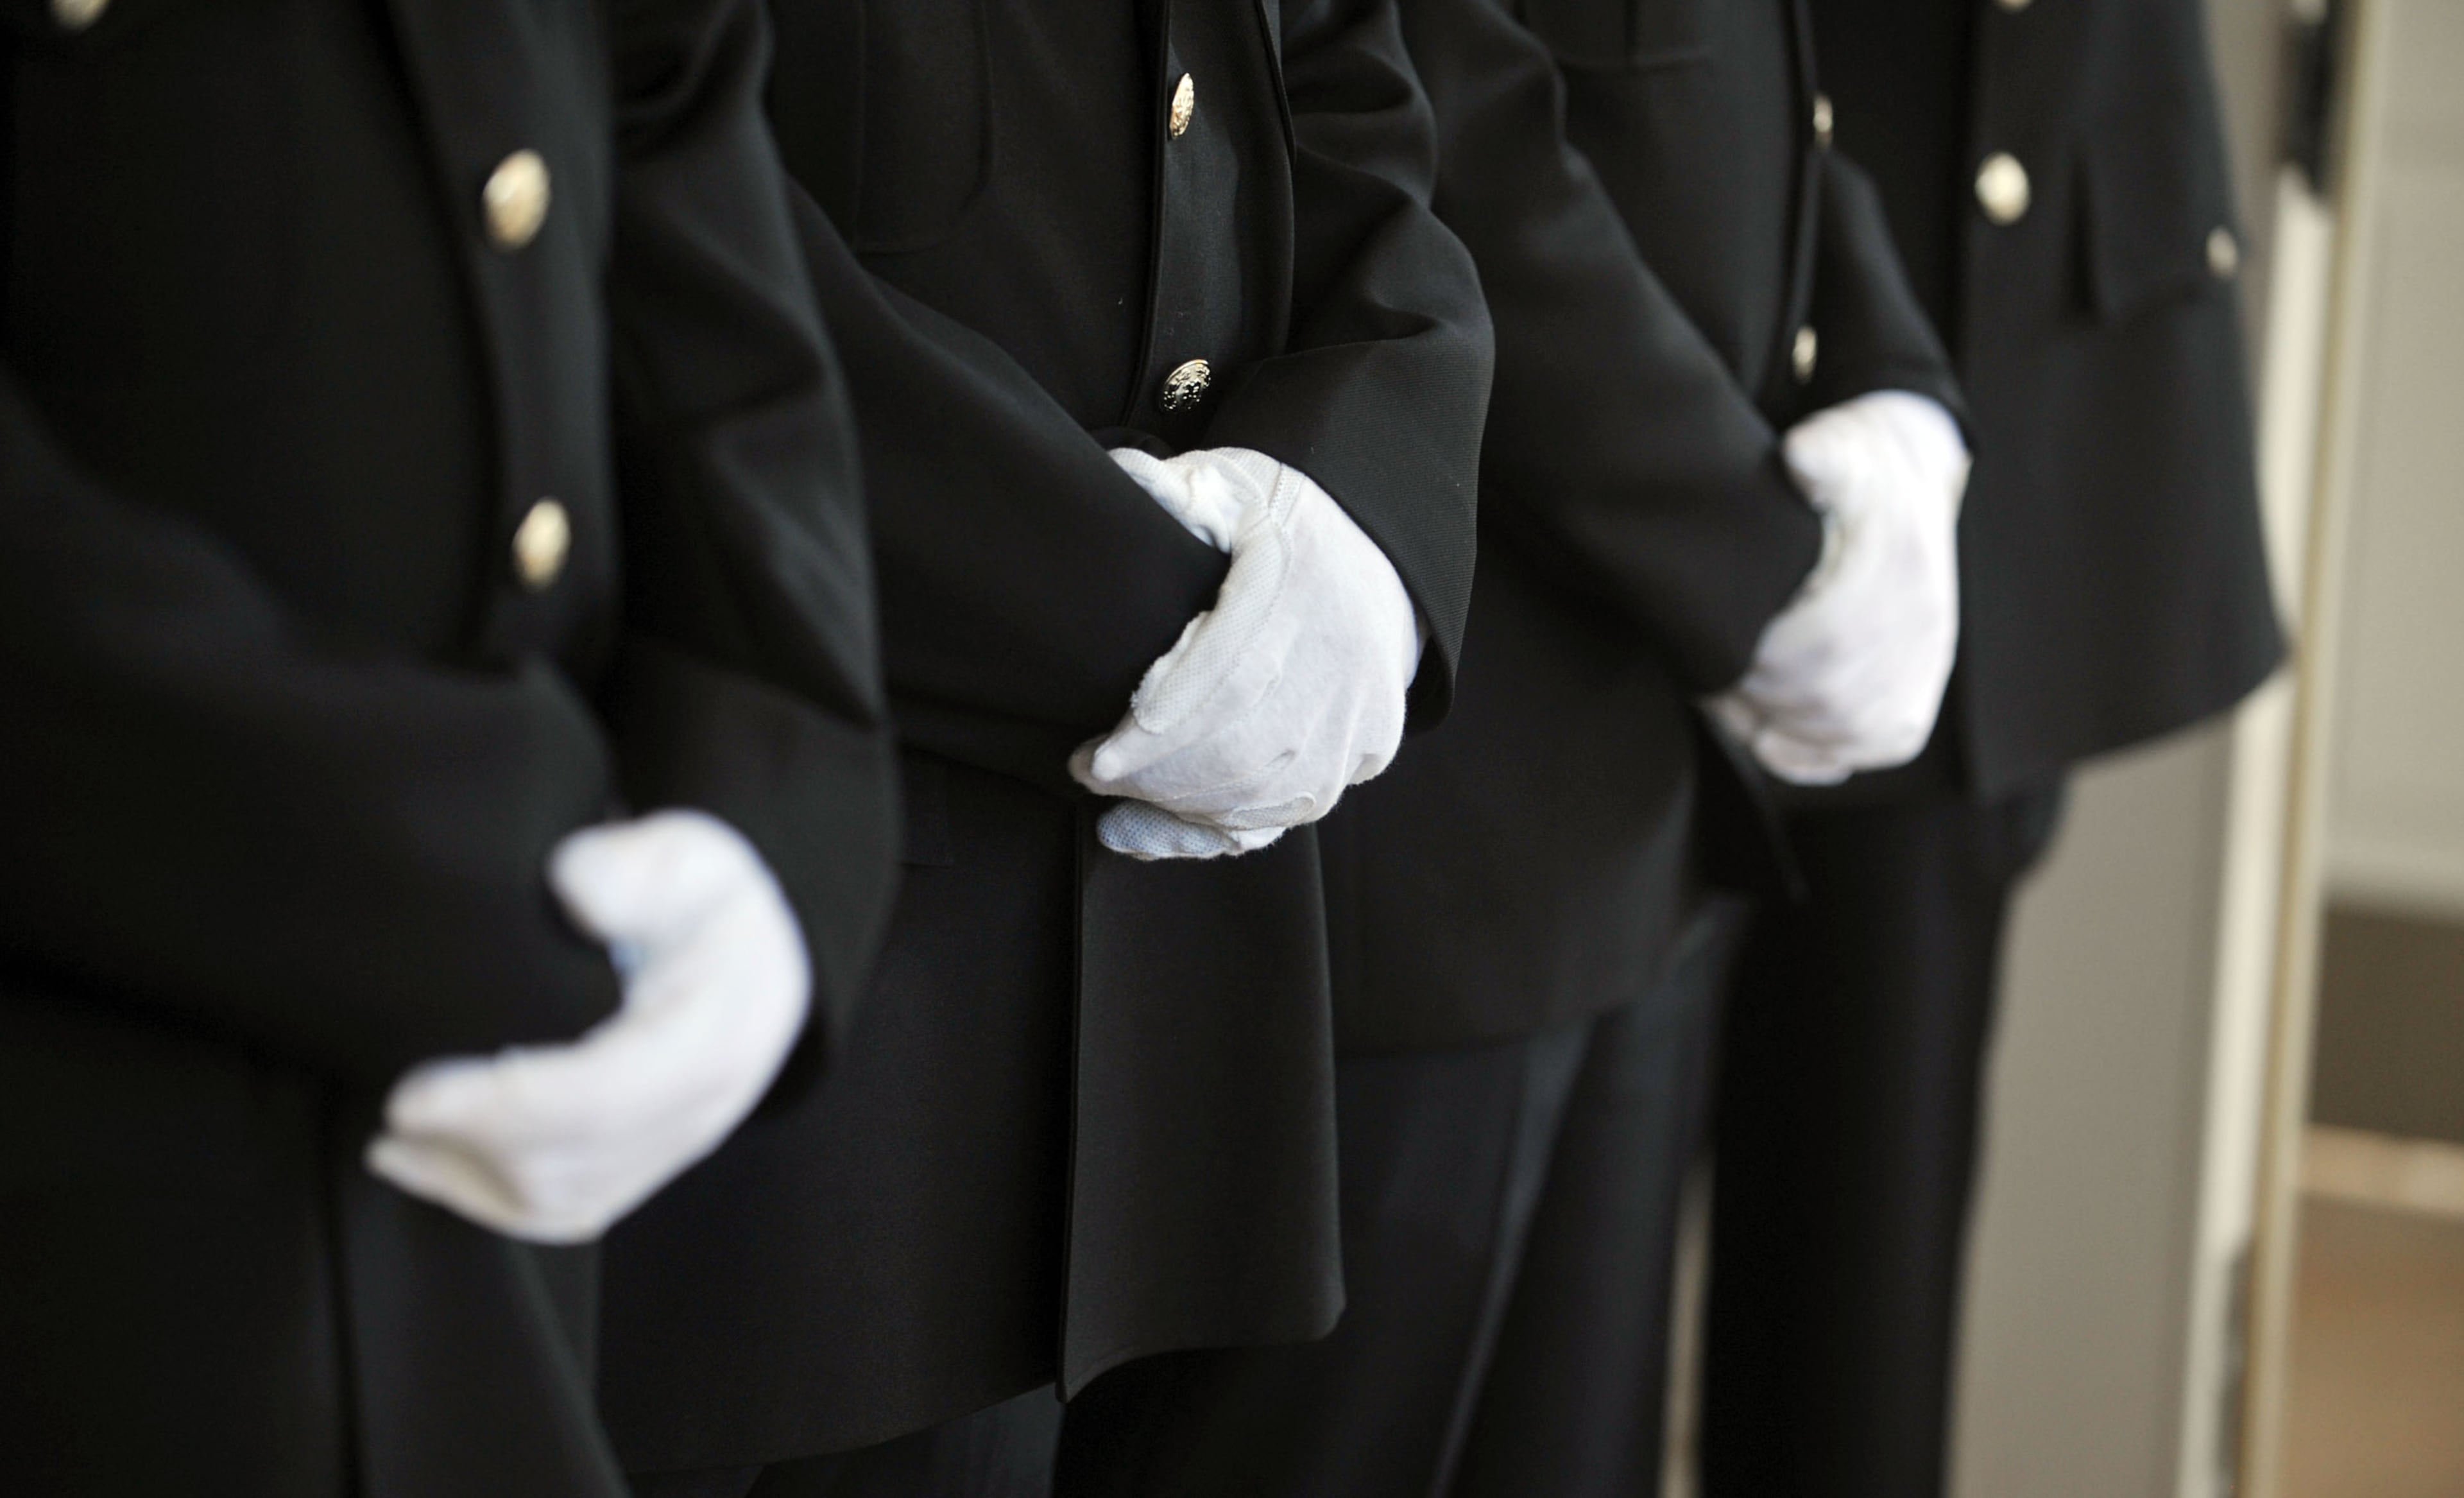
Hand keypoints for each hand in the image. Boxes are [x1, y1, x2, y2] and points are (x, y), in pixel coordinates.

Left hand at [365, 810, 808, 1242]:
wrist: (758, 946)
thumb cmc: (708, 899)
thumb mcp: (687, 855)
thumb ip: (633, 866)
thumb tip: (575, 890)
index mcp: (712, 1038)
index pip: (600, 1098)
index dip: (499, 1108)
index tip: (414, 1097)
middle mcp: (699, 1111)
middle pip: (572, 1163)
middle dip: (470, 1146)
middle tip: (395, 1108)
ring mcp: (675, 1147)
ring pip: (564, 1200)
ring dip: (470, 1181)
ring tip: (397, 1145)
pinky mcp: (648, 1163)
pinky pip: (570, 1212)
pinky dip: (495, 1204)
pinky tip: (437, 1173)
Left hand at [1072, 446, 1420, 860]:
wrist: (1387, 552)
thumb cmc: (1288, 519)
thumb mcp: (1231, 482)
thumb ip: (1173, 490)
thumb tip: (1117, 483)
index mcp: (1297, 586)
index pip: (1223, 678)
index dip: (1154, 733)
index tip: (1092, 759)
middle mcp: (1339, 656)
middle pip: (1242, 749)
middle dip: (1156, 779)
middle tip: (1092, 774)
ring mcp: (1360, 710)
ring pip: (1268, 791)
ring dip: (1186, 808)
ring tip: (1126, 800)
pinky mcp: (1370, 745)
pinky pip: (1295, 811)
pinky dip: (1228, 828)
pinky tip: (1172, 828)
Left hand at [1709, 391, 1966, 784]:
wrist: (1913, 473)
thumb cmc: (1859, 463)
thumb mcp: (1839, 446)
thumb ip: (1820, 456)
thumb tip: (1802, 456)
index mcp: (1900, 568)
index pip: (1827, 645)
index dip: (1763, 661)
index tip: (1716, 652)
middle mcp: (1920, 624)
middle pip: (1831, 698)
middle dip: (1759, 699)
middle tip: (1707, 684)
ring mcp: (1923, 663)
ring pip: (1850, 730)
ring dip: (1782, 729)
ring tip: (1730, 706)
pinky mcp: (1918, 691)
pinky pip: (1879, 745)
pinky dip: (1820, 756)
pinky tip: (1773, 742)